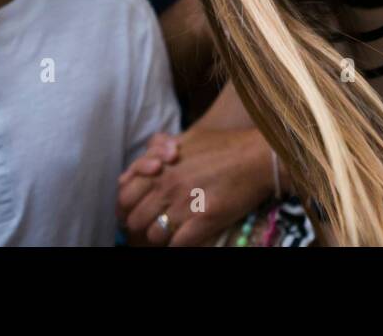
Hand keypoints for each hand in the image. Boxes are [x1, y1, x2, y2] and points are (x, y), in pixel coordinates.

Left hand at [118, 127, 273, 246]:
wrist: (259, 156)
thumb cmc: (225, 145)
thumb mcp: (187, 138)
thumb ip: (159, 149)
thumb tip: (143, 165)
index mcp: (160, 168)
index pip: (124, 197)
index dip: (128, 207)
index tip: (138, 210)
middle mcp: (168, 186)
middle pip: (135, 220)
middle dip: (143, 224)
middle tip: (156, 222)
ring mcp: (185, 204)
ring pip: (154, 235)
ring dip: (162, 235)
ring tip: (174, 229)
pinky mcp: (204, 220)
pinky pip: (178, 244)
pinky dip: (179, 244)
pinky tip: (188, 237)